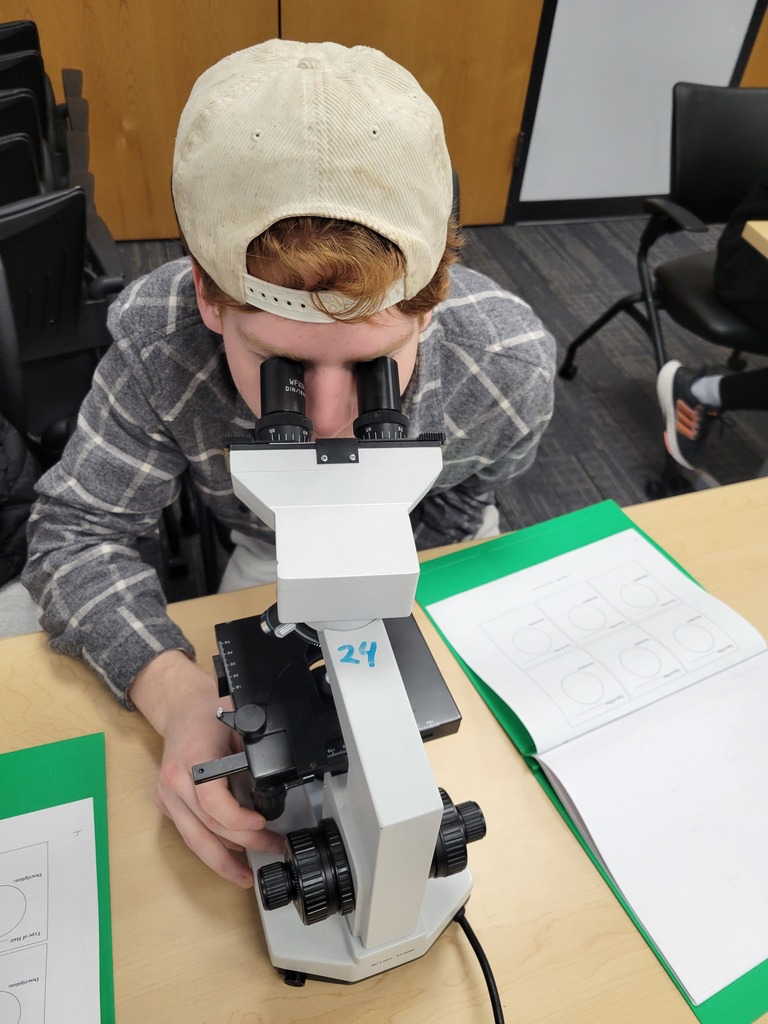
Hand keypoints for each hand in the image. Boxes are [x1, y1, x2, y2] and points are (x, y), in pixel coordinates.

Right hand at [130, 650, 283, 886]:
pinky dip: (211, 849)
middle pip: (207, 825)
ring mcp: (167, 795)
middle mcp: (174, 780)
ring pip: (193, 838)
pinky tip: (230, 858)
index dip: (237, 818)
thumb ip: (251, 753)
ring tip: (246, 875)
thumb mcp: (238, 725)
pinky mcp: (166, 805)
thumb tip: (273, 784)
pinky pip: (189, 833)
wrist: (181, 712)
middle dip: (243, 843)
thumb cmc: (210, 716)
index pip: (211, 800)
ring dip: (222, 861)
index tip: (261, 821)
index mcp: (193, 756)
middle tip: (272, 847)